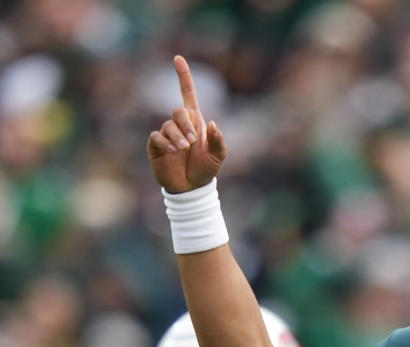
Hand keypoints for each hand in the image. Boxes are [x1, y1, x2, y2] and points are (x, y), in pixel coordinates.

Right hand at [146, 55, 225, 192]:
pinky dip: (165, 142)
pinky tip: (173, 151)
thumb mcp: (218, 156)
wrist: (191, 189)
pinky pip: (157, 137)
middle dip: (185, 125)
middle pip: (178, 111)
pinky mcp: (156, 146)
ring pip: (168, 126)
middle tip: (192, 142)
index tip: (178, 58)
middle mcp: (179, 125)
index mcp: (195, 122)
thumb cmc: (205, 171)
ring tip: (183, 150)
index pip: (188, 94)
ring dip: (177, 137)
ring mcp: (167, 134)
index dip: (184, 76)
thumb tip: (213, 123)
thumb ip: (219, 140)